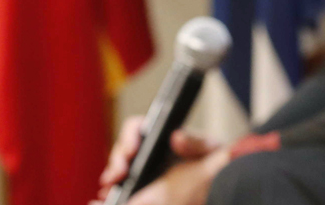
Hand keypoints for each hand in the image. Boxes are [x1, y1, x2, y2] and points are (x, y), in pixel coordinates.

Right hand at [94, 116, 228, 204]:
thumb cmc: (212, 158)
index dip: (130, 135)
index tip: (132, 150)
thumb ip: (195, 142)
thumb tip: (176, 137)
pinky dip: (112, 190)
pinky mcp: (139, 186)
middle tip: (119, 173)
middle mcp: (146, 149)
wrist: (216, 179)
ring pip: (117, 167)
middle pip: (122, 148)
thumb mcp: (208, 148)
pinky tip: (108, 195)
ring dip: (111, 175)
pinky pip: (120, 186)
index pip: (136, 127)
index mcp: (160, 134)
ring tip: (110, 185)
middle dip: (117, 159)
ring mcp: (140, 168)